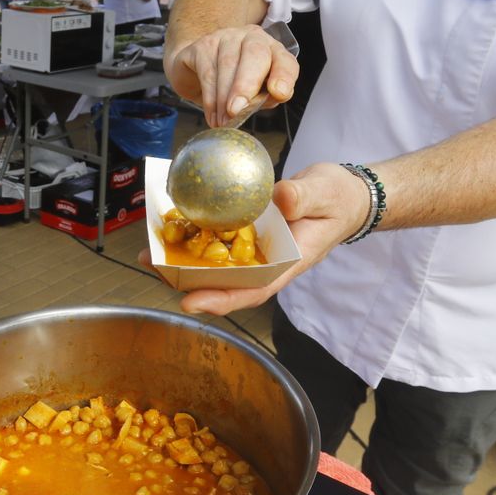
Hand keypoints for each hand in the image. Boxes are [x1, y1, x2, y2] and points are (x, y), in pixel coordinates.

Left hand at [141, 163, 370, 315]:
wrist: (344, 194)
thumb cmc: (339, 198)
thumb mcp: (326, 192)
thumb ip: (305, 197)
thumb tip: (281, 199)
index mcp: (289, 261)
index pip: (253, 289)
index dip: (221, 300)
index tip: (190, 301)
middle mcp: (268, 261)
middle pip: (226, 282)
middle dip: (189, 281)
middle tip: (155, 267)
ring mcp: (257, 249)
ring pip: (218, 264)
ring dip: (184, 261)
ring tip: (150, 252)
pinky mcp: (248, 233)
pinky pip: (220, 240)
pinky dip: (196, 238)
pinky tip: (172, 228)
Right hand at [166, 24, 298, 127]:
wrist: (197, 72)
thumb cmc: (233, 84)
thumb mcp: (255, 94)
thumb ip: (263, 98)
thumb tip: (259, 105)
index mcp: (272, 50)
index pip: (285, 60)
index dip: (284, 76)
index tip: (279, 93)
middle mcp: (252, 38)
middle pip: (255, 54)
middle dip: (246, 85)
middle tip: (236, 110)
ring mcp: (225, 38)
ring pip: (227, 65)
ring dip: (224, 99)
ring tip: (223, 121)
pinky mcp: (202, 45)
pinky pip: (207, 72)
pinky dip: (210, 99)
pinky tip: (212, 115)